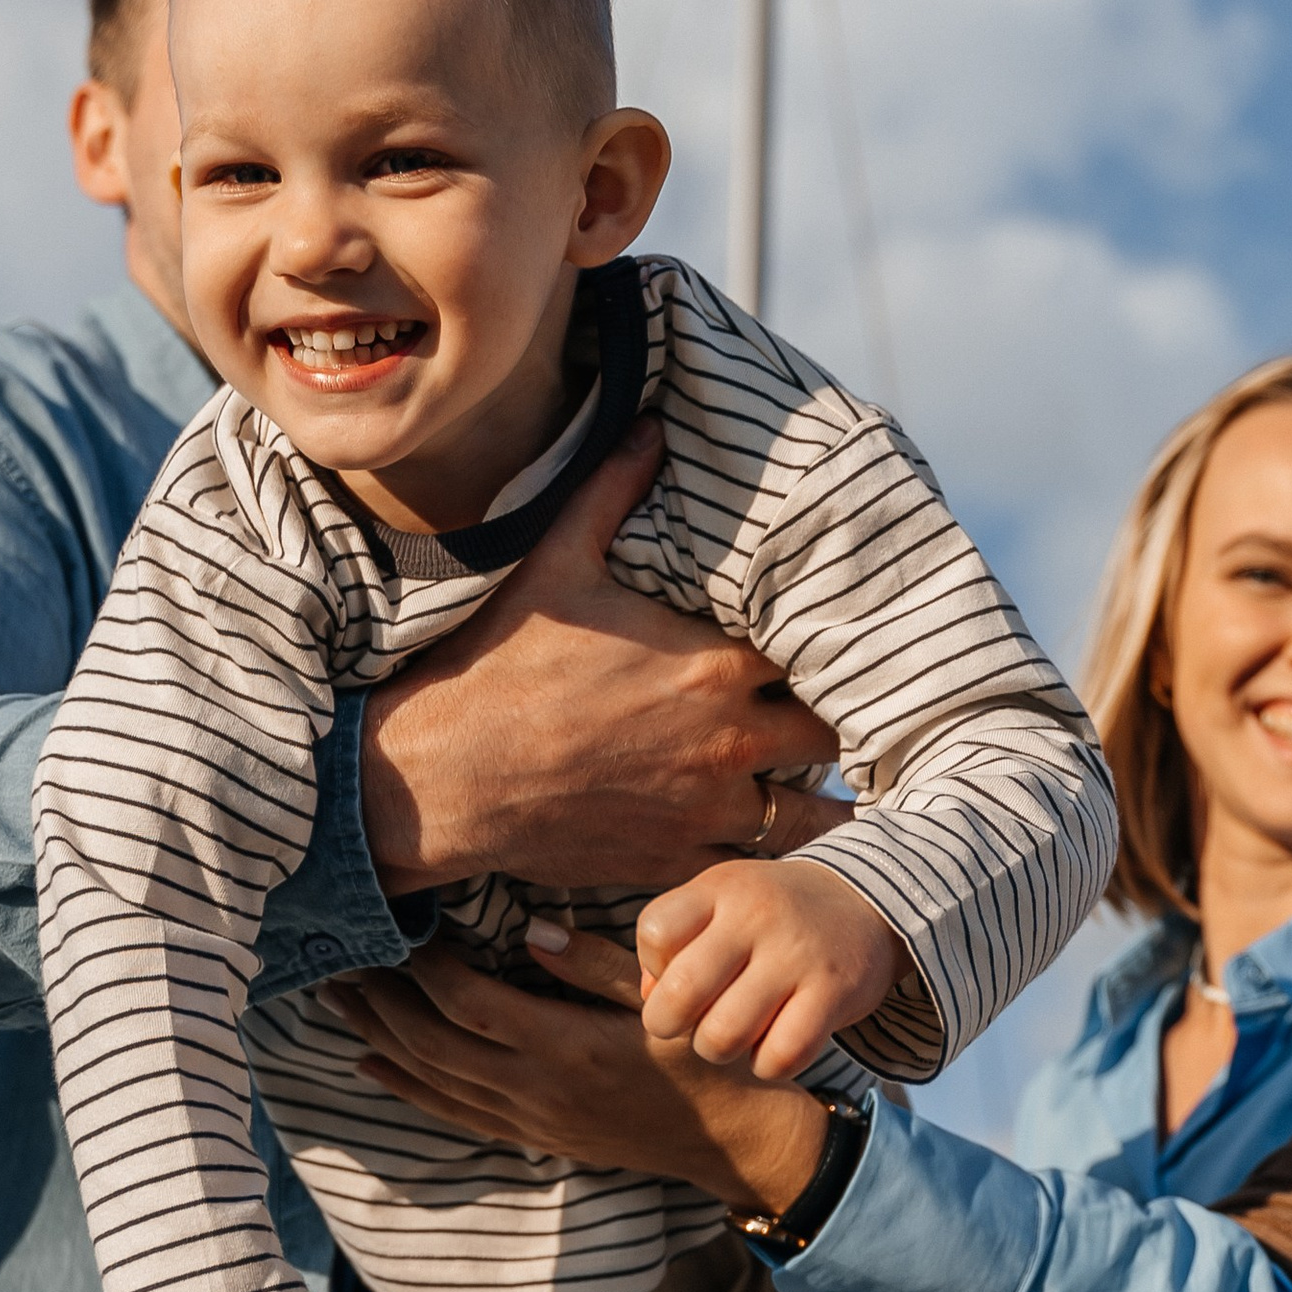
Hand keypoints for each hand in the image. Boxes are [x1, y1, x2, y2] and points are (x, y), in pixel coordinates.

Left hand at [333, 934, 830, 1213]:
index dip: (429, 970)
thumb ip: (597, 966)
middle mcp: (537, 1090)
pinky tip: (372, 1064)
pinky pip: (453, 1113)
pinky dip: (406, 1088)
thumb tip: (531, 931)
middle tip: (338, 962)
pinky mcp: (534, 1138)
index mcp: (567, 1048)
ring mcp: (532, 1120)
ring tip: (336, 1003)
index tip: (402, 932)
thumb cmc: (709, 1060)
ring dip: (381, 1041)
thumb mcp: (664, 1003)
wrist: (736, 1143)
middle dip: (382, 1003)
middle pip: (435, 1044)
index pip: (473, 1005)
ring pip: (434, 1081)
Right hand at [358, 422, 849, 893]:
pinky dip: (771, 856)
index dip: (840, 649)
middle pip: (832, 733)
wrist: (444, 776)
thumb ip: (615, 492)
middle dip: (840, 724)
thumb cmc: (500, 667)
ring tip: (826, 786)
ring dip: (819, 798)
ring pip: (812, 813)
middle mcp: (729, 738)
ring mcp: (706, 806)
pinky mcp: (677, 859)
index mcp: (715, 662)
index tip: (847, 644)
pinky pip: (755, 867)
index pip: (822, 652)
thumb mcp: (557, 562)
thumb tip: (649, 425)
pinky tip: (775, 841)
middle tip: (844, 716)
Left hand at [634, 859, 909, 1080]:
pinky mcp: (833, 993)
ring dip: (718, 1049)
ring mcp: (797, 954)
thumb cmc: (772, 915)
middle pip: (680, 994)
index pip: (654, 933)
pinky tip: (773, 1047)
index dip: (654, 969)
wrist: (867, 902)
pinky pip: (778, 1056)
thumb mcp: (721, 904)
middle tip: (691, 1023)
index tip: (677, 975)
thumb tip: (648, 997)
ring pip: (723, 1036)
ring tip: (733, 1034)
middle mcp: (757, 915)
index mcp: (721, 888)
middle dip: (670, 1024)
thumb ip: (676, 943)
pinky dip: (767, 1064)